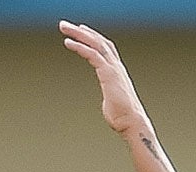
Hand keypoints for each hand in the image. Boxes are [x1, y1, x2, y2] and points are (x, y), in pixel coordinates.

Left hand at [60, 22, 151, 140]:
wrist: (131, 123)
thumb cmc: (122, 117)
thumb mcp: (112, 102)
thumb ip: (108, 96)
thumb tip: (108, 101)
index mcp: (116, 71)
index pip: (104, 47)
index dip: (92, 37)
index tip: (80, 31)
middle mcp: (115, 66)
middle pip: (98, 41)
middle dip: (81, 31)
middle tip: (65, 25)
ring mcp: (113, 68)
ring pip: (95, 43)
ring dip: (78, 34)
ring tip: (64, 27)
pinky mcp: (108, 74)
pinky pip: (92, 55)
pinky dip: (80, 47)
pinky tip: (68, 43)